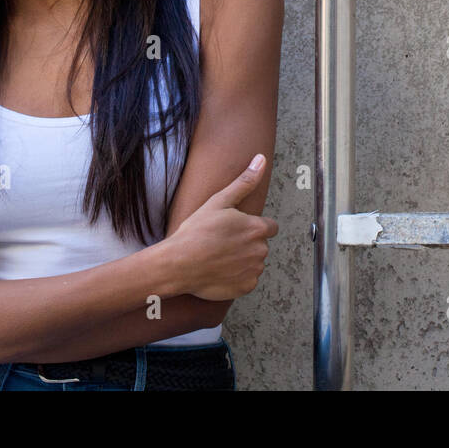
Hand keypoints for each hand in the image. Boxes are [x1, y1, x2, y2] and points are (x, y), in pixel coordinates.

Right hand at [167, 155, 278, 300]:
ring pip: (254, 262)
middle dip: (247, 243)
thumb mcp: (219, 201)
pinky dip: (237, 277)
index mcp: (257, 228)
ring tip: (218, 256)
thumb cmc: (196, 231)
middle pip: (260, 245)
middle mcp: (261, 250)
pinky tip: (220, 270)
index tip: (236, 229)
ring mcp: (254, 271)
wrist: (178, 264)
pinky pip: (247, 280)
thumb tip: (261, 160)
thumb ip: (244, 182)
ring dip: (242, 260)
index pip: (270, 227)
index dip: (253, 226)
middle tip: (223, 242)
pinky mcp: (246, 287)